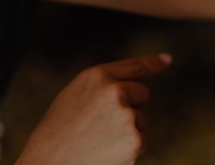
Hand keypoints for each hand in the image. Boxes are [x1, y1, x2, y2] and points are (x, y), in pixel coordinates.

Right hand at [16, 54, 171, 164]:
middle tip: (99, 125)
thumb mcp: (76, 95)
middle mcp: (115, 91)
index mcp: (97, 76)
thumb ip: (105, 84)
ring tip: (96, 141)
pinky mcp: (135, 140)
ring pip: (140, 120)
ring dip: (126, 130)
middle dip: (130, 107)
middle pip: (142, 95)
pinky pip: (141, 140)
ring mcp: (127, 115)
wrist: (46, 164)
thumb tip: (136, 84)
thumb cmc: (58, 131)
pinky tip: (105, 153)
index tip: (167, 60)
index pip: (134, 66)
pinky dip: (128, 149)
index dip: (153, 62)